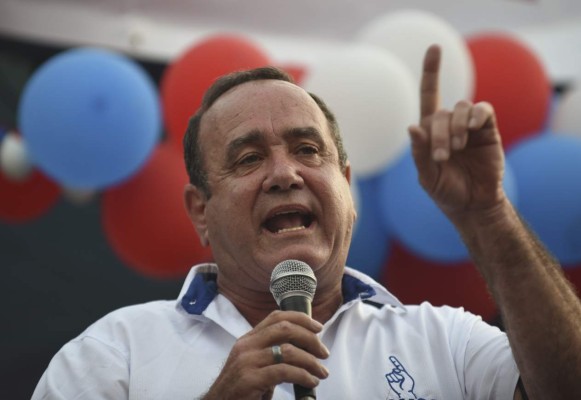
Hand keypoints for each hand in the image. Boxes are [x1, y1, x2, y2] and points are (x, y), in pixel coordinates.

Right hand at [202, 310, 329, 399]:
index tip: (318, 327)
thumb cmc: (241, 390)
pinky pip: (284, 372)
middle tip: (324, 353)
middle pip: (285, 329)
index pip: (276, 317)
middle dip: (310, 339)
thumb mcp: (255, 365)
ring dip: (311, 361)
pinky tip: (311, 382)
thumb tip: (303, 348)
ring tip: (321, 372)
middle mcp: (246, 346)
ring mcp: (246, 362)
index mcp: (248, 339)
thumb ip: (272, 354)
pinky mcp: (250, 380)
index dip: (301, 319)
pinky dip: (303, 376)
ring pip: (288, 350)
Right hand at [385, 356, 416, 398]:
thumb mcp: (408, 378)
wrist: (404, 393)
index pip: (398, 366)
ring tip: (398, 382)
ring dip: (395, 378)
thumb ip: (402, 372)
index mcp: (403, 372)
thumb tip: (395, 370)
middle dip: (398, 374)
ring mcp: (394, 377)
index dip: (395, 361)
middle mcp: (397, 374)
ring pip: (392, 373)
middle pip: (395, 370)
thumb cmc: (408, 386)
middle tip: (401, 380)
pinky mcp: (390, 380)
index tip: (391, 357)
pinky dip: (391, 379)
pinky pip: (388, 376)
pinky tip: (395, 382)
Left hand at [408, 45, 505, 217]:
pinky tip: (473, 129)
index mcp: (430, 132)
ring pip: (460, 108)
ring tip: (457, 149)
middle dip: (440, 133)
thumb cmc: (446, 192)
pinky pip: (482, 110)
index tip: (435, 47)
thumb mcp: (427, 177)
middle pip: (440, 112)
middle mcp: (449, 124)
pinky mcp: (488, 131)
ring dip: (456, 127)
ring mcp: (469, 127)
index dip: (432, 71)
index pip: (429, 95)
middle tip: (443, 157)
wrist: (473, 205)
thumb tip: (411, 127)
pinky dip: (476, 115)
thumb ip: (419, 154)